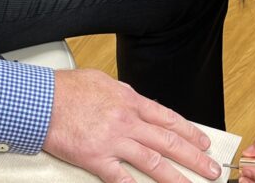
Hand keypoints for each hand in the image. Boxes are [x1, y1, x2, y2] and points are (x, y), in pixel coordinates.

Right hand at [43, 69, 221, 182]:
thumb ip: (122, 95)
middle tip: (212, 169)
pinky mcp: (96, 158)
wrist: (42, 100)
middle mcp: (126, 120)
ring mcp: (113, 140)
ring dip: (176, 177)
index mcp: (129, 100)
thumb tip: (134, 103)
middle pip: (168, 141)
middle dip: (194, 156)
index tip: (203, 142)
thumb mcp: (102, 82)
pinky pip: (121, 178)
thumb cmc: (67, 89)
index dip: (189, 131)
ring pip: (153, 162)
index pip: (167, 118)